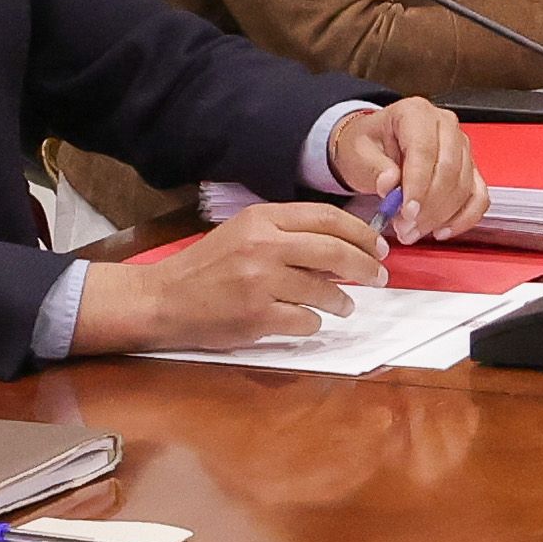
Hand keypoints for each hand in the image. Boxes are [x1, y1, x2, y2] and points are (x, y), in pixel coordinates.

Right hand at [76, 199, 383, 353]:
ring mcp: (261, 283)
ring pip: (325, 291)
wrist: (163, 300)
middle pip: (335, 251)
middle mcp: (263, 246)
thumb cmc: (206, 267)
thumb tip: (340, 245)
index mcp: (261, 219)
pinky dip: (312, 323)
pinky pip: (305, 321)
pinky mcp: (257, 317)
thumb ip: (286, 233)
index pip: (327, 218)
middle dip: (365, 266)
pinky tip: (306, 321)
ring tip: (344, 305)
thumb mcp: (243, 233)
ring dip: (342, 301)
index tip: (377, 246)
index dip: (360, 232)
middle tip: (379, 276)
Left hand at [329, 96, 483, 243]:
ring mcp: (461, 147)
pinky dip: (464, 218)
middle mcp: (445, 126)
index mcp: (416, 113)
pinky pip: (478, 197)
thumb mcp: (358, 153)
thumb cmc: (368, 145)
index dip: (418, 185)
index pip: (424, 150)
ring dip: (440, 216)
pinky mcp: (470, 169)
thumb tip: (390, 185)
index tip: (406, 211)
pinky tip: (442, 231)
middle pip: (448, 170)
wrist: (374, 147)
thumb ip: (375, 168)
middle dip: (428, 206)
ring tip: (413, 231)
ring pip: (463, 187)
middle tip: (405, 228)